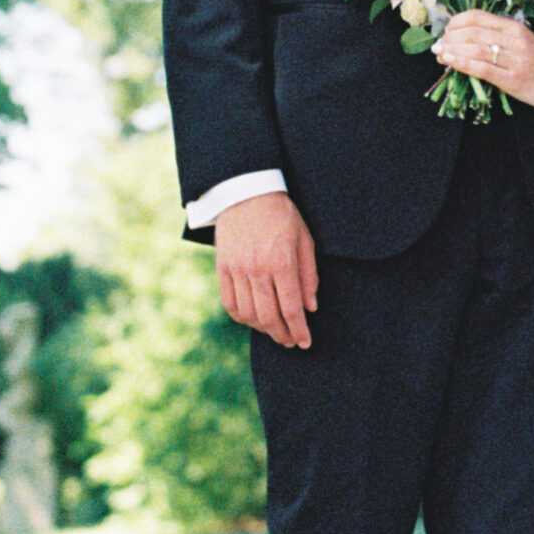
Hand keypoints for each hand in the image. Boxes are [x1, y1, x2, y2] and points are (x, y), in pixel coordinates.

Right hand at [215, 192, 318, 348]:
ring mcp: (237, 269)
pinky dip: (241, 317)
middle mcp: (257, 269)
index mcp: (282, 262)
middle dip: (282, 335)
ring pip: (248, 314)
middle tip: (290, 342)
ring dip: (262, 329)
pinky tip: (252, 320)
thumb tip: (310, 308)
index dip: (299, 330)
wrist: (247, 192)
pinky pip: (229, 303)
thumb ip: (309, 275)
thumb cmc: (282, 215)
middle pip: (269, 317)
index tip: (305, 342)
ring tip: (274, 331)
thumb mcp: (305, 239)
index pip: (291, 308)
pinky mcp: (222, 268)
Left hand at [434, 10, 533, 109]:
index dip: (456, 22)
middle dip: (450, 38)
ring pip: (474, 50)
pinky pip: (481, 68)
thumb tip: (460, 37)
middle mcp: (514, 40)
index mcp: (513, 26)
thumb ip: (495, 37)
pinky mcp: (512, 79)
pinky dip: (461, 63)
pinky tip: (448, 61)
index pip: (477, 17)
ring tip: (439, 53)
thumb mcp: (519, 40)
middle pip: (472, 33)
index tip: (446, 30)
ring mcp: (514, 60)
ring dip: (451, 50)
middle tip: (438, 45)